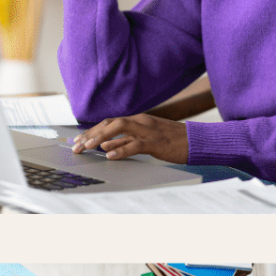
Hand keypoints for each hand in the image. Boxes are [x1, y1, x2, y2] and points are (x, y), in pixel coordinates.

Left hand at [71, 114, 188, 163]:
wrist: (198, 141)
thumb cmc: (175, 142)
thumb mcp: (149, 139)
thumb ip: (128, 141)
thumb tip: (106, 146)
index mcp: (140, 120)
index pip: (110, 122)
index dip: (92, 131)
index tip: (79, 141)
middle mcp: (142, 121)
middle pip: (110, 123)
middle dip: (91, 134)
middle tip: (76, 146)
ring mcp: (149, 130)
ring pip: (119, 128)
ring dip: (100, 138)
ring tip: (87, 148)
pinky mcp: (157, 142)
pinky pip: (135, 144)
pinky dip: (121, 149)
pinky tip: (110, 155)